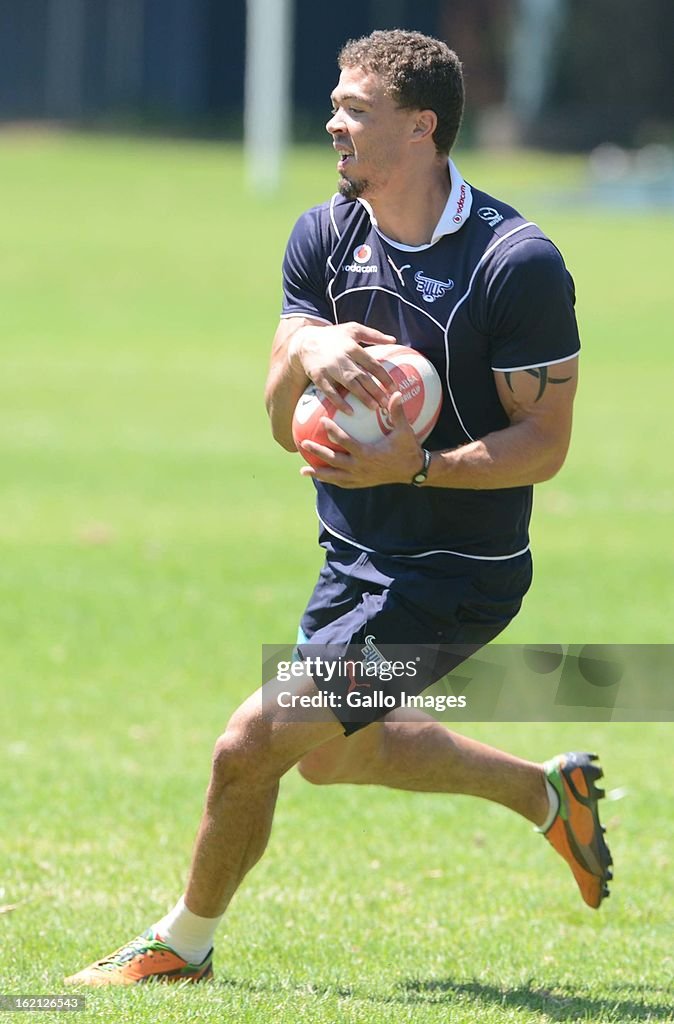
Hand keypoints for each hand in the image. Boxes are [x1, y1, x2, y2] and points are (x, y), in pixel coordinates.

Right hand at [288, 321, 397, 413]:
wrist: (305, 341)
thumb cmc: (333, 336)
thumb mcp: (353, 329)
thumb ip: (374, 335)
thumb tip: (393, 340)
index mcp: (352, 346)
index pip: (372, 364)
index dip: (384, 377)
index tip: (393, 388)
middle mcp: (342, 357)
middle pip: (362, 376)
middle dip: (376, 390)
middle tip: (387, 403)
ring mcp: (329, 368)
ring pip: (349, 384)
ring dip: (362, 397)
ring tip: (374, 407)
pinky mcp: (317, 376)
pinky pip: (330, 392)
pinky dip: (340, 402)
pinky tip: (350, 412)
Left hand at [299, 391, 425, 487]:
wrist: (414, 471)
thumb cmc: (408, 449)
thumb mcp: (404, 430)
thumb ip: (397, 412)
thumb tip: (396, 392)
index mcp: (368, 454)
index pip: (345, 442)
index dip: (333, 431)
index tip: (322, 421)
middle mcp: (360, 468)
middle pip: (334, 460)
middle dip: (317, 453)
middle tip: (304, 444)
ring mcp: (360, 478)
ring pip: (334, 477)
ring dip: (318, 474)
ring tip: (303, 470)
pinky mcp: (362, 484)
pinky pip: (342, 483)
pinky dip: (331, 480)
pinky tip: (321, 477)